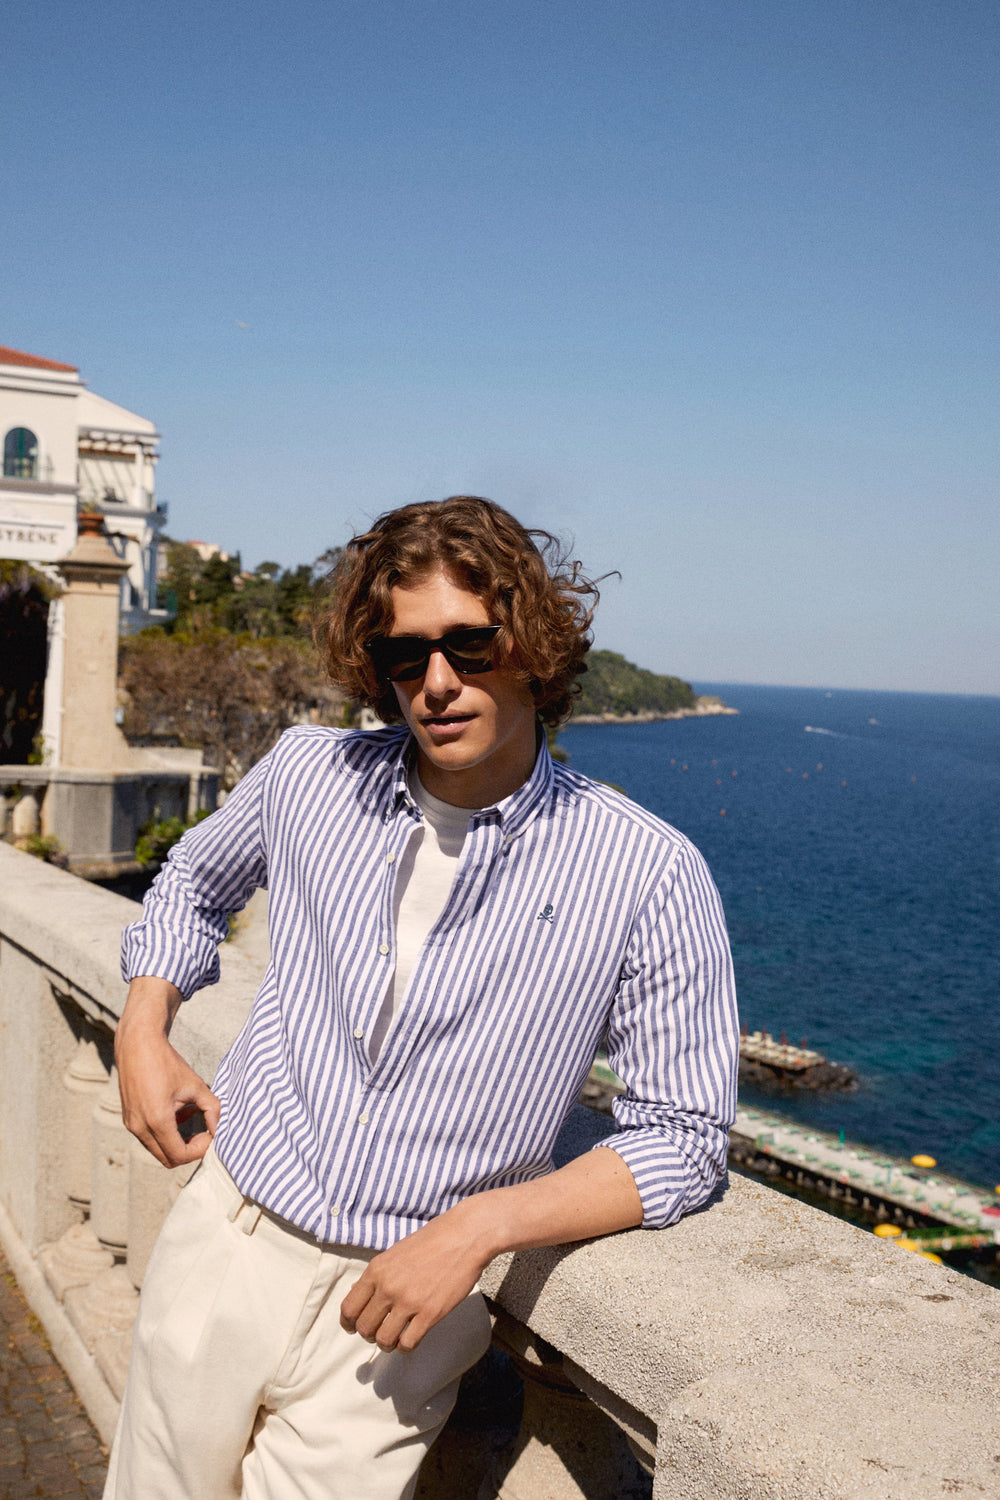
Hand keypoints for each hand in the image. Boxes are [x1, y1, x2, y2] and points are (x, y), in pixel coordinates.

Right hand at [115, 977, 220, 1167]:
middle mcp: (140, 1127)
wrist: (137, 1044)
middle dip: (189, 1150)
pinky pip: (149, 1138)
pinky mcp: (129, 1119)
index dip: (199, 1150)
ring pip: (158, 1150)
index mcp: (157, 1120)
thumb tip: (218, 1129)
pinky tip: (179, 1112)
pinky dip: (166, 1133)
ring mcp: (131, 1124)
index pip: (180, 1155)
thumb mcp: (195, 1084)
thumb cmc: (166, 1062)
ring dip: (177, 1141)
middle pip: (168, 1159)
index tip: (210, 1134)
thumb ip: (211, 1109)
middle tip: (204, 1132)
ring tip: (193, 1117)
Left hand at [340, 1203, 491, 1352]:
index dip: (348, 1323)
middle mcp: (388, 1287)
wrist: (464, 1236)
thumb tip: (360, 1295)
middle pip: (364, 1328)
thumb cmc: (431, 1241)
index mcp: (377, 1270)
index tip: (353, 1328)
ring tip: (394, 1339)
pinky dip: (405, 1347)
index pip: (349, 1308)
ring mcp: (409, 1302)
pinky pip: (408, 1344)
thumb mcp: (395, 1252)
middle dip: (369, 1335)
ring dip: (386, 1344)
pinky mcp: (430, 1313)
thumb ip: (378, 1275)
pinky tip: (410, 1339)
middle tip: (378, 1332)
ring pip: (384, 1340)